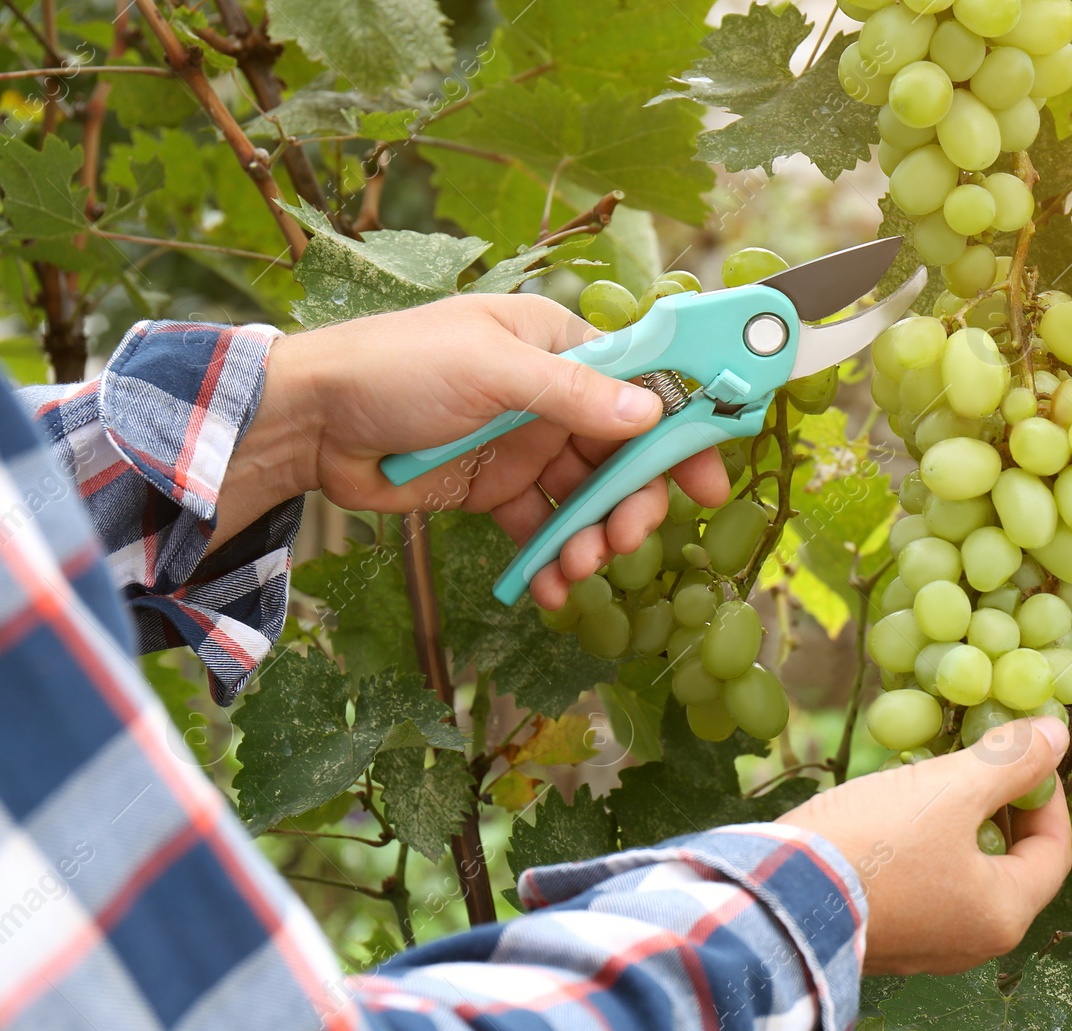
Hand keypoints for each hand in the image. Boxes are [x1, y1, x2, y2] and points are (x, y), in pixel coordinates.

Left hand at [215, 294, 728, 605]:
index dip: (680, 431)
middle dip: (631, 501)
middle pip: (622, 453)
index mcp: (556, 345)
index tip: (706, 482)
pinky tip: (551, 589)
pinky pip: (542, 528)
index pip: (642, 384)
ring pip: (586, 497)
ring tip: (577, 568)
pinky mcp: (495, 491)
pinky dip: (551, 560)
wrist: (311, 425)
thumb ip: (572, 394)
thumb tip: (650, 411)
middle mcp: (551, 395)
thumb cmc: (397, 368)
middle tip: (626, 540)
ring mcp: (525, 446)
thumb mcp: (489, 370)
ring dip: (592, 537)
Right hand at [778, 716, 1071, 974]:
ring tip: (929, 776)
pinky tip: (889, 810)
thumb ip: (1008, 761)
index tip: (1025, 753)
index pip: (1053, 853)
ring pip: (959, 872)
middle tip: (977, 759)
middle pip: (1007, 864)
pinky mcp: (878, 934)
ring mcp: (921, 945)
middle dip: (997, 806)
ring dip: (955, 822)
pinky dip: (920, 845)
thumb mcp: (948, 789)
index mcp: (1002, 916)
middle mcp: (970, 944)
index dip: (1046, 795)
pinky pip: (919, 884)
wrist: (775, 896)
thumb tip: (1055, 737)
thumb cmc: (874, 844)